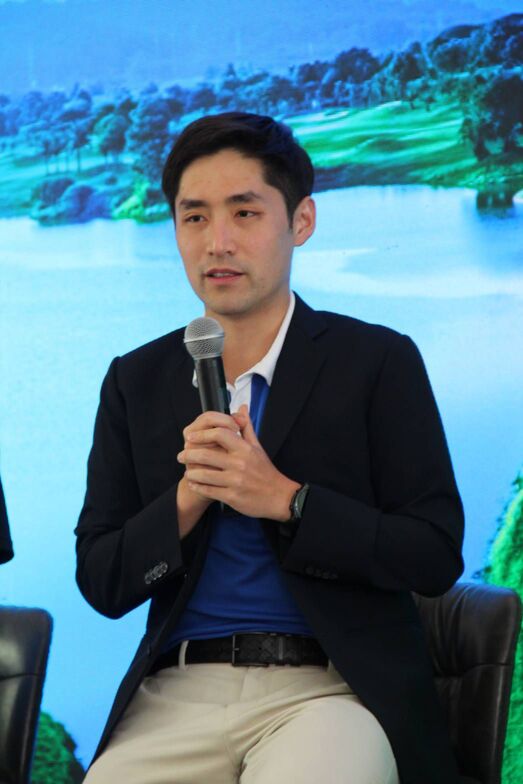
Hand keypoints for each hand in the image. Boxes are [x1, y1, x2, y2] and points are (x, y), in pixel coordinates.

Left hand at [177, 407, 299, 520]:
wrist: (279, 496)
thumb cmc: (265, 470)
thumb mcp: (257, 447)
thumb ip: (246, 427)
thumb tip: (241, 407)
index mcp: (244, 449)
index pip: (220, 434)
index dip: (202, 434)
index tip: (191, 437)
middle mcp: (239, 463)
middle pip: (207, 455)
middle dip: (189, 455)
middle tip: (181, 455)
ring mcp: (235, 481)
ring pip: (204, 475)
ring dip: (191, 473)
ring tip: (187, 471)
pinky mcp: (232, 497)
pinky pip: (208, 491)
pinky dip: (197, 487)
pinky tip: (193, 484)